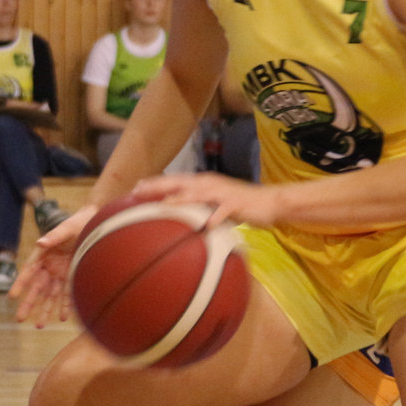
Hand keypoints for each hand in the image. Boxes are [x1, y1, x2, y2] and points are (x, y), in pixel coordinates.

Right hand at [12, 206, 93, 327]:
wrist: (96, 224)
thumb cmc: (77, 223)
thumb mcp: (66, 228)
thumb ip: (54, 236)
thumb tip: (40, 243)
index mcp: (43, 253)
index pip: (29, 271)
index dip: (20, 284)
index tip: (12, 296)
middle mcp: (49, 266)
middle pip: (37, 288)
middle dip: (28, 304)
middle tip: (19, 319)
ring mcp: (61, 273)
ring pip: (51, 296)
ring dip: (45, 310)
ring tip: (39, 326)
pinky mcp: (73, 277)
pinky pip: (68, 294)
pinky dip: (66, 306)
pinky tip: (63, 318)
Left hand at [129, 171, 280, 229]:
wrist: (270, 202)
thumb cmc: (240, 206)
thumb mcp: (215, 206)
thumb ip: (198, 208)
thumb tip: (179, 218)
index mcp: (203, 183)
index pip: (174, 181)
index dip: (155, 183)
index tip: (135, 188)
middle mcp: (209, 184)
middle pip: (179, 183)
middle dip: (158, 186)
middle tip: (138, 191)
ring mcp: (222, 193)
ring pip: (198, 194)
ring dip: (181, 199)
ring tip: (164, 205)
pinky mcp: (236, 203)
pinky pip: (223, 211)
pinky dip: (215, 217)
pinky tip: (207, 225)